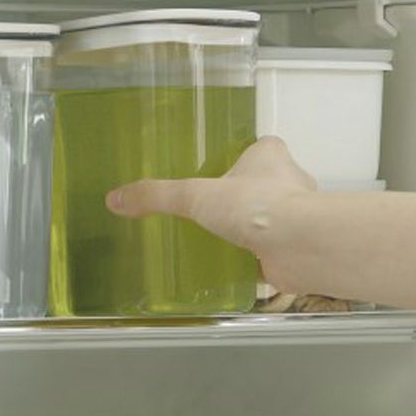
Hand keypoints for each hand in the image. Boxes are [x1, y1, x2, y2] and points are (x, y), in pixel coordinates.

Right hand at [106, 136, 316, 292]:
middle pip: (265, 184)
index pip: (259, 148)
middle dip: (244, 196)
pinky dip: (256, 260)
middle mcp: (290, 183)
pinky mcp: (297, 249)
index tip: (221, 169)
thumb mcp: (196, 196)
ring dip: (252, 229)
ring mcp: (297, 218)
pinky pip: (272, 252)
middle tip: (213, 209)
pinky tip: (233, 268)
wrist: (300, 246)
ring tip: (219, 239)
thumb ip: (158, 196)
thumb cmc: (257, 206)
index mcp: (271, 157)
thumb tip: (116, 198)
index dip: (243, 157)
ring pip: (271, 219)